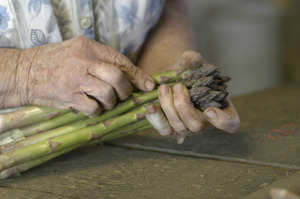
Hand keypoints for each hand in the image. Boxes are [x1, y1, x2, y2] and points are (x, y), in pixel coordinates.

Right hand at [11, 36, 154, 115]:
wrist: (25, 72)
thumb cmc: (53, 62)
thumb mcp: (77, 51)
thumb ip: (100, 59)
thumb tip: (127, 74)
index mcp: (88, 48)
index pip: (120, 61)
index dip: (138, 75)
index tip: (148, 84)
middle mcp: (84, 62)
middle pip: (118, 77)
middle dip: (126, 91)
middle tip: (123, 96)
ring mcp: (76, 80)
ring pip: (108, 94)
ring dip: (111, 102)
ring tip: (105, 102)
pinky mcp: (69, 97)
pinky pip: (94, 108)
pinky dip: (97, 111)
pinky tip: (91, 107)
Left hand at [146, 51, 239, 141]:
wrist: (173, 79)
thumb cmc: (189, 73)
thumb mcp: (193, 63)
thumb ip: (194, 60)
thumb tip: (191, 60)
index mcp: (221, 110)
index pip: (230, 123)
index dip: (222, 121)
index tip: (209, 111)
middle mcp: (205, 124)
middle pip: (196, 125)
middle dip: (184, 106)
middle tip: (178, 87)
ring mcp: (187, 129)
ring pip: (178, 127)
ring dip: (168, 108)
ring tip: (164, 89)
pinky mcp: (171, 129)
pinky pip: (164, 129)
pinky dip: (156, 118)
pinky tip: (151, 106)